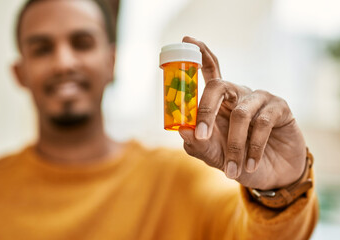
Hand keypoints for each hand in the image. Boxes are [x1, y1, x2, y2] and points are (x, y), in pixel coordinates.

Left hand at [179, 36, 306, 189]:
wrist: (272, 177)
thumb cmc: (238, 162)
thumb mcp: (214, 156)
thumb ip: (197, 144)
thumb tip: (181, 129)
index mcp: (220, 102)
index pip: (210, 72)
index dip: (201, 54)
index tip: (188, 39)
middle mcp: (238, 95)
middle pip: (219, 86)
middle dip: (206, 110)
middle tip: (201, 135)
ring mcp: (260, 99)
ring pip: (240, 114)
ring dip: (235, 146)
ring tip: (232, 170)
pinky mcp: (280, 108)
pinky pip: (262, 124)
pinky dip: (253, 148)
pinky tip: (250, 165)